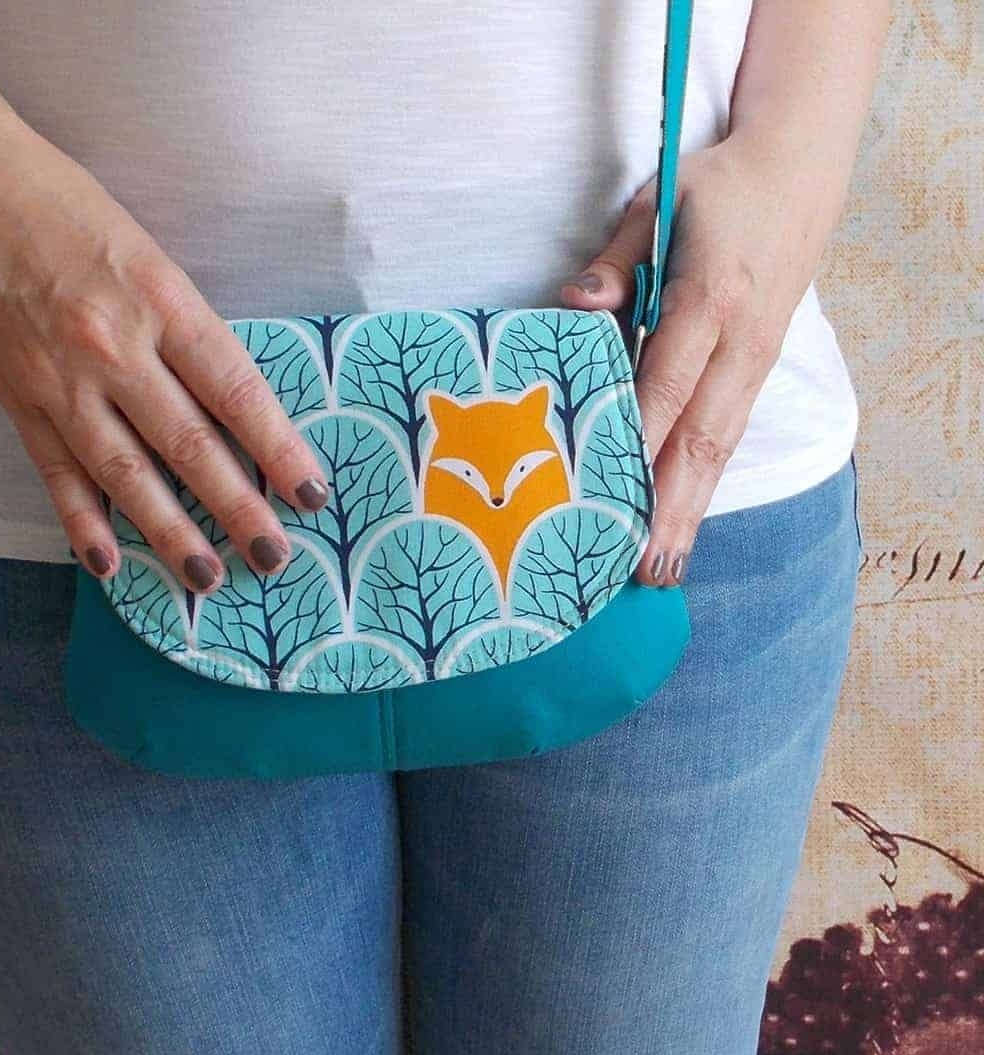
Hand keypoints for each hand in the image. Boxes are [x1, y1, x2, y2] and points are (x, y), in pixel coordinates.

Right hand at [0, 119, 329, 592]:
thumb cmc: (69, 209)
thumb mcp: (152, 258)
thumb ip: (188, 332)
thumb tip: (234, 410)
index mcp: (162, 302)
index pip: (236, 391)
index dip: (280, 448)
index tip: (311, 494)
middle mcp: (114, 348)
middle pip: (190, 445)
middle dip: (237, 508)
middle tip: (274, 557)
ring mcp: (61, 381)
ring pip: (126, 473)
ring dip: (170, 532)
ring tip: (208, 578)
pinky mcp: (16, 400)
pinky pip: (56, 474)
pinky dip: (83, 522)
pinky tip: (110, 563)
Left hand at [560, 133, 832, 587]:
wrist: (797, 171)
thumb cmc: (716, 189)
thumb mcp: (657, 205)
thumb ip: (616, 262)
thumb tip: (575, 305)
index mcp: (711, 298)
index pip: (669, 383)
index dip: (641, 441)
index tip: (614, 495)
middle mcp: (741, 341)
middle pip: (701, 435)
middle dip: (671, 505)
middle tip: (643, 564)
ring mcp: (755, 360)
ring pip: (720, 446)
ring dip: (691, 509)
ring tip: (663, 565)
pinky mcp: (757, 369)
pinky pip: (727, 434)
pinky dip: (704, 482)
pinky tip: (682, 520)